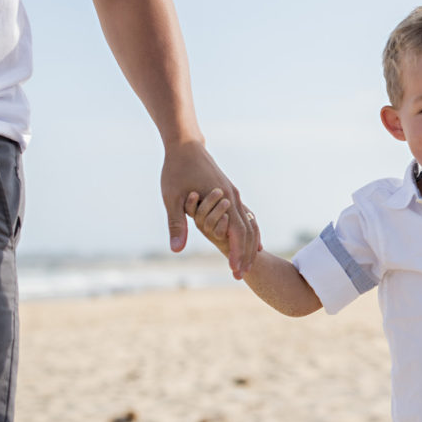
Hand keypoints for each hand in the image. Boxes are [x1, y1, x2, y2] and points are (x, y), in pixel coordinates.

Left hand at [161, 141, 259, 277]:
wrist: (186, 145)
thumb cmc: (176, 171)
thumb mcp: (172, 199)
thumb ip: (177, 224)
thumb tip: (176, 250)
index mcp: (224, 200)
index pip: (236, 234)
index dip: (237, 254)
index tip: (236, 272)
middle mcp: (234, 198)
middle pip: (248, 232)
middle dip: (246, 255)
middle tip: (241, 275)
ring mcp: (234, 195)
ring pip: (250, 224)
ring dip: (249, 245)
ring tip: (246, 263)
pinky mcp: (231, 192)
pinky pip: (246, 216)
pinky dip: (249, 231)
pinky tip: (246, 240)